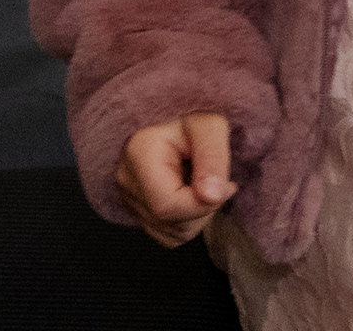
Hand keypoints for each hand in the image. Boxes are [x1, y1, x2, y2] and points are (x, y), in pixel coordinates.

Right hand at [115, 112, 236, 247]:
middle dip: (204, 209)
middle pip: (172, 223)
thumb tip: (212, 196)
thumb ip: (213, 156)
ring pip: (173, 234)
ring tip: (201, 183)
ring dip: (198, 216)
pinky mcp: (137, 212)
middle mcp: (126, 179)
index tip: (226, 184)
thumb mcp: (210, 125)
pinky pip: (169, 236)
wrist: (176, 116)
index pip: (167, 205)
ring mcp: (128, 198)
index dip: (203, 203)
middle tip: (215, 179)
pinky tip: (190, 194)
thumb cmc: (192, 116)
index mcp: (138, 152)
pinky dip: (187, 222)